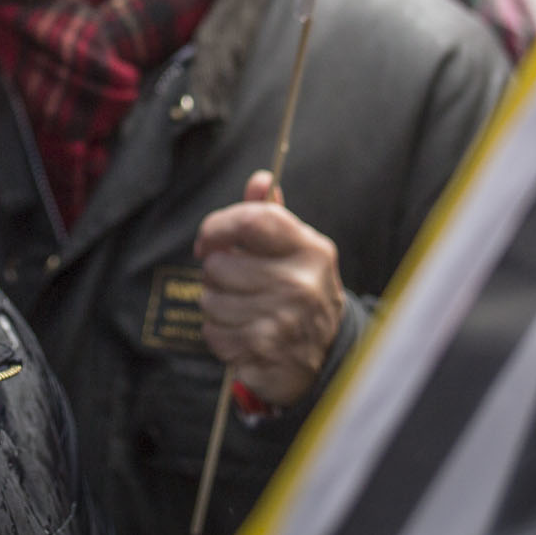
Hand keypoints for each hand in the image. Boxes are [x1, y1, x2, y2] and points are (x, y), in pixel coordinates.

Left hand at [194, 170, 345, 407]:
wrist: (328, 355)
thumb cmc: (301, 291)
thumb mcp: (296, 251)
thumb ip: (273, 215)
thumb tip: (260, 179)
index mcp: (310, 249)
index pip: (251, 221)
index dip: (217, 226)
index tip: (207, 239)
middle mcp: (300, 282)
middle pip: (219, 264)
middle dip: (215, 273)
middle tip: (233, 282)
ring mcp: (284, 319)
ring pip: (210, 300)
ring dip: (216, 305)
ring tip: (241, 309)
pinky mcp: (264, 350)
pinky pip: (212, 332)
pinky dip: (219, 334)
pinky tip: (242, 334)